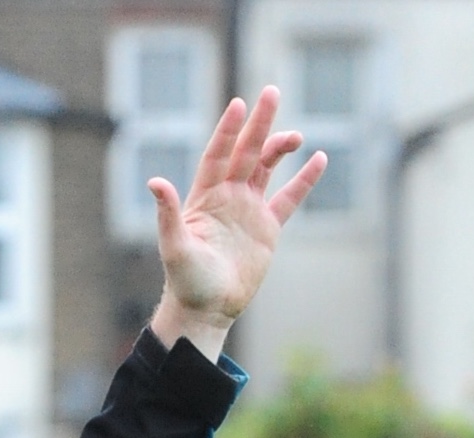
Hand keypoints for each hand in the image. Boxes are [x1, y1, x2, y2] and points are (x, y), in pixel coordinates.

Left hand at [150, 88, 327, 358]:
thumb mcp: (174, 246)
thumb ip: (168, 213)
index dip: (228, 130)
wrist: (207, 310)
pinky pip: (289, 198)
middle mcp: (227, 196)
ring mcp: (248, 210)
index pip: (218, 154)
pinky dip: (304, 180)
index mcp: (205, 196)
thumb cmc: (185, 280)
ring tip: (295, 136)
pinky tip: (318, 159)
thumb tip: (155, 181)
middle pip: (246, 152)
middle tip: (271, 92)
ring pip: (266, 168)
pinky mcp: (267, 229)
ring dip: (279, 147)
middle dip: (258, 124)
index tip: (239, 105)